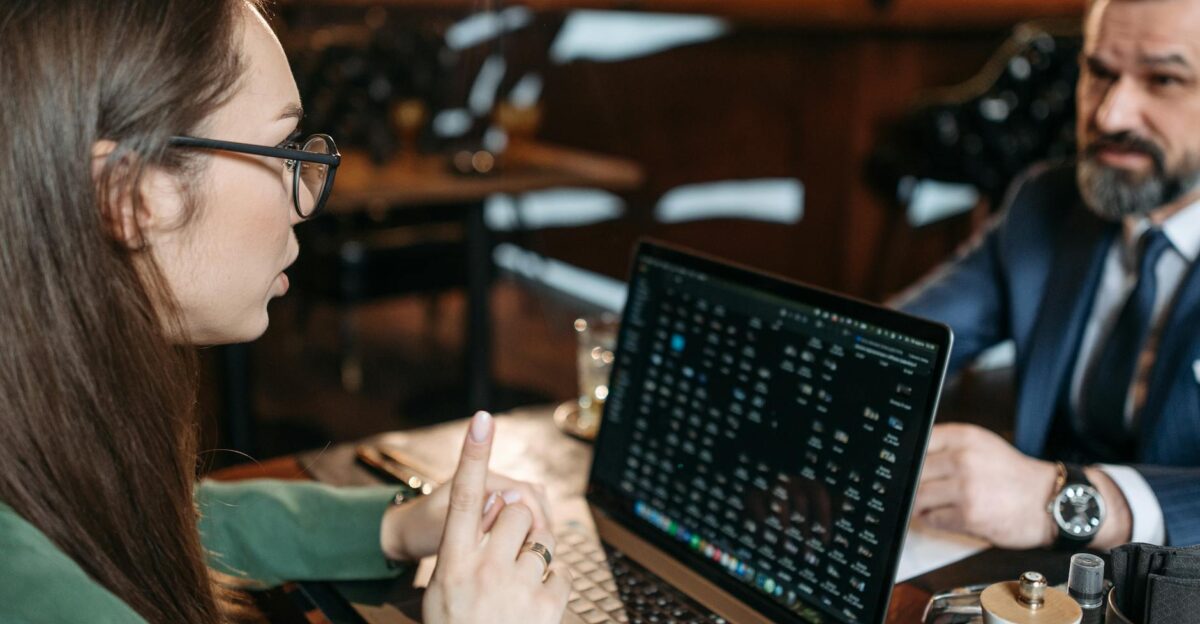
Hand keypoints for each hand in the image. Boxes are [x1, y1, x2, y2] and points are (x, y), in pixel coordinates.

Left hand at [380, 465, 550, 561]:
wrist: (407, 532)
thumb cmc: (419, 531)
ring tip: (538, 553)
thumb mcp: (438, 528)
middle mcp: (488, 481)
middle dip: (539, 521)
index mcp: (475, 479)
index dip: (535, 512)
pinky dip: (530, 530)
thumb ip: (470, 515)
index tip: (540, 535)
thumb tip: (510, 499)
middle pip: (531, 496)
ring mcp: (494, 493)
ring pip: (531, 505)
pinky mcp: (495, 507)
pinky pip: (524, 514)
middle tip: (541, 552)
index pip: (521, 490)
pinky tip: (529, 550)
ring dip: (538, 526)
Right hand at [422, 411, 570, 623]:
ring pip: (542, 539)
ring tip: (516, 585)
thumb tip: (496, 506)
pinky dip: (551, 586)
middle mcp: (484, 570)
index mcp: (452, 561)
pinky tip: (531, 606)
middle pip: (516, 511)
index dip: (473, 456)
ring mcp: (516, 589)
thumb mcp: (443, 587)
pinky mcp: (546, 608)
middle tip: (505, 552)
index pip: (464, 498)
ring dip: (535, 553)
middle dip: (517, 523)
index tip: (482, 418)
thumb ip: (464, 545)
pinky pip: (560, 574)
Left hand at [914, 423, 1058, 547]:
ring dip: (921, 504)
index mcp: (964, 438)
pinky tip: (948, 515)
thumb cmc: (1012, 474)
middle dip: (914, 483)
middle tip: (922, 488)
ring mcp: (965, 489)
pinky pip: (932, 519)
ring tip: (933, 503)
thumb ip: (948, 445)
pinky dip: (934, 519)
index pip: (918, 442)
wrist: (1048, 501)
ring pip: (919, 497)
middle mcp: (963, 459)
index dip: (909, 456)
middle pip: (914, 472)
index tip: (907, 465)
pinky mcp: (969, 516)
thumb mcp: (982, 445)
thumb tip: (910, 454)